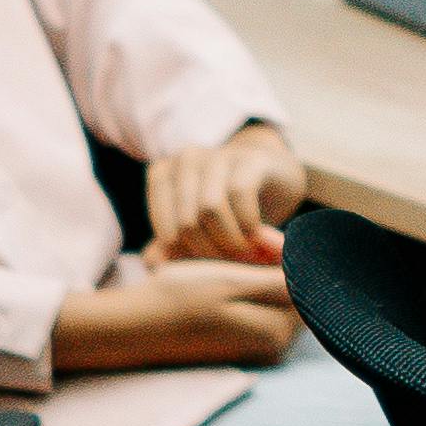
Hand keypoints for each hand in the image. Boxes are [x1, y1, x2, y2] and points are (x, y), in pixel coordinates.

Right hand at [52, 258, 300, 372]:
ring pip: (275, 298)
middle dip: (278, 263)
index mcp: (276, 332)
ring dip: (262, 272)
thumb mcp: (232, 281)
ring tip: (234, 256)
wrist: (135, 325)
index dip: (291, 254)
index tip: (263, 235)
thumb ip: (279, 281)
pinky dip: (247, 286)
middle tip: (250, 240)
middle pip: (294, 293)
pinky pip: (257, 307)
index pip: (308, 286)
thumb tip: (318, 276)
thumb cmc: (180, 299)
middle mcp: (272, 346)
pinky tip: (226, 272)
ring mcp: (256, 348)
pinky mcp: (239, 343)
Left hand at [141, 121, 306, 265]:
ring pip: (210, 208)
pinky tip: (258, 236)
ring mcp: (217, 154)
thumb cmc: (229, 210)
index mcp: (162, 174)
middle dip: (213, 254)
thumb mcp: (197, 228)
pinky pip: (240, 194)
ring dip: (231, 241)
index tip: (213, 272)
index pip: (167, 233)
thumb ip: (171, 246)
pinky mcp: (250, 158)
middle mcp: (185, 159)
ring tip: (247, 256)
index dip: (192, 260)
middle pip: (187, 222)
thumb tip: (151, 262)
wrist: (275, 180)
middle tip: (234, 268)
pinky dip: (249, 224)